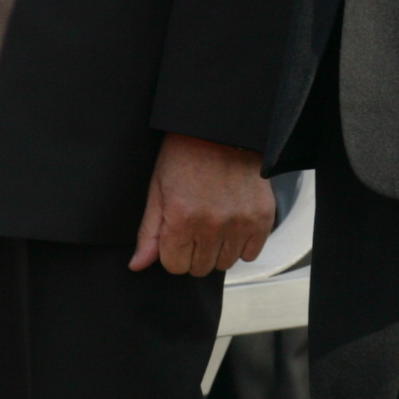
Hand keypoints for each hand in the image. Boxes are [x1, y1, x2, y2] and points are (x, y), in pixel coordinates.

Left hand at [131, 135, 277, 275]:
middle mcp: (211, 225)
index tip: (177, 234)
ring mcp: (240, 222)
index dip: (173, 251)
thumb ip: (148, 233)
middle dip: (194, 252)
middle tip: (196, 226)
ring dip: (218, 250)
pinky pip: (251, 253)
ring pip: (225, 263)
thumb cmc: (184, 156)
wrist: (222, 130)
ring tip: (216, 223)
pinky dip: (242, 244)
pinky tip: (234, 224)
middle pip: (200, 268)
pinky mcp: (262, 217)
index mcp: (181, 219)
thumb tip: (137, 266)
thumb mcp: (158, 190)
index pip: (175, 266)